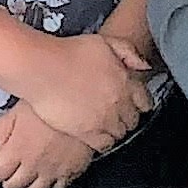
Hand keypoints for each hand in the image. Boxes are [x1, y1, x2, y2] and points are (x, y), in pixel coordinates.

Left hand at [0, 106, 100, 187]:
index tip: (0, 161)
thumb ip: (0, 132)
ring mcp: (54, 170)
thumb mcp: (17, 109)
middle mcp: (34, 164)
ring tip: (30, 170)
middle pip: (14, 186)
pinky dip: (52, 181)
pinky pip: (59, 186)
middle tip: (12, 168)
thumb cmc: (52, 100)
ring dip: (29, 182)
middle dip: (10, 178)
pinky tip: (51, 169)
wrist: (85, 102)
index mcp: (17, 149)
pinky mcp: (73, 170)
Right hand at [18, 33, 150, 152]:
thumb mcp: (104, 42)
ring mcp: (104, 119)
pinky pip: (105, 145)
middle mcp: (119, 102)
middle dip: (127, 117)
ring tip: (106, 125)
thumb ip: (128, 51)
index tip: (135, 104)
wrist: (42, 69)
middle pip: (133, 119)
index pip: (145, 101)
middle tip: (117, 115)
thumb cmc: (68, 53)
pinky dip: (104, 142)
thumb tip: (144, 66)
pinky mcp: (87, 132)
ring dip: (115, 129)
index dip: (140, 103)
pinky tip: (96, 136)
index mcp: (125, 81)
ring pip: (120, 133)